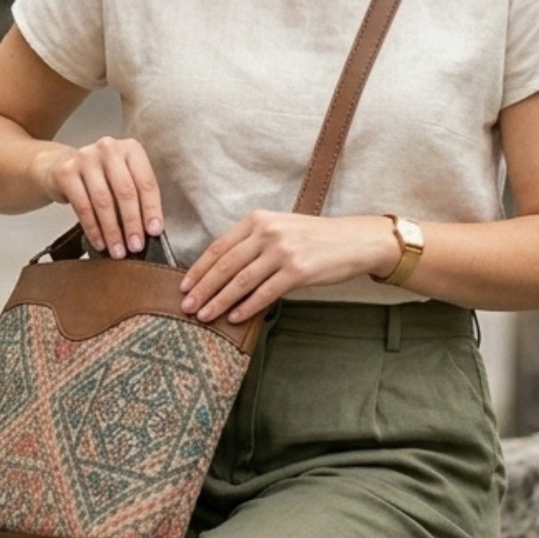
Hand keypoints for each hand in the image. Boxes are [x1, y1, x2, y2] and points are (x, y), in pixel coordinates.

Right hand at [33, 136, 163, 257]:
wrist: (60, 167)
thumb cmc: (101, 177)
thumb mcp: (123, 178)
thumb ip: (137, 197)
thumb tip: (149, 230)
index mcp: (131, 149)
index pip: (146, 181)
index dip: (151, 209)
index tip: (154, 231)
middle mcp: (108, 148)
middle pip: (125, 191)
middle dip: (132, 223)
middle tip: (135, 245)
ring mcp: (85, 158)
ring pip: (103, 201)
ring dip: (112, 230)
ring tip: (118, 250)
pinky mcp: (66, 172)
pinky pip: (83, 206)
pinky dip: (93, 229)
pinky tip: (100, 242)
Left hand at [179, 211, 398, 322]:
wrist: (354, 240)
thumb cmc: (314, 238)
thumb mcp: (280, 229)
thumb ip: (252, 243)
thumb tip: (221, 272)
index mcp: (259, 220)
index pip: (220, 246)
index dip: (199, 269)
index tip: (184, 286)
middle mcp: (268, 232)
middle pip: (225, 265)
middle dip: (203, 288)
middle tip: (187, 306)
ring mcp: (283, 251)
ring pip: (241, 281)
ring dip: (219, 301)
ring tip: (204, 316)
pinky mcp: (297, 271)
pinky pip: (264, 293)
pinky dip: (246, 307)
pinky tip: (235, 317)